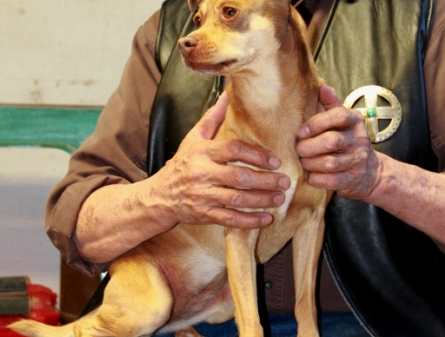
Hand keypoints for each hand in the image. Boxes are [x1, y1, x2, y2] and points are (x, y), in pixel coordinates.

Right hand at [152, 92, 289, 227]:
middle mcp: (202, 174)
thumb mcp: (193, 138)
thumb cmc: (182, 164)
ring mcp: (203, 196)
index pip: (233, 150)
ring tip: (279, 198)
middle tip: (284, 181)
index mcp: (202, 153)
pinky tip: (266, 218)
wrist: (160, 195)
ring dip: (261, 200)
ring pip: (237, 199)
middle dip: (265, 180)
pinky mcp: (204, 214)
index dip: (256, 155)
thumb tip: (227, 96)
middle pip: (239, 177)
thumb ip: (212, 119)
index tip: (275, 161)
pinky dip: (249, 221)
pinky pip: (230, 219)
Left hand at [296, 83, 381, 199]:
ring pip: (329, 163)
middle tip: (299, 149)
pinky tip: (310, 175)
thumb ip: (331, 104)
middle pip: (331, 141)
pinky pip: (330, 181)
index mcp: (355, 121)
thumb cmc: (348, 142)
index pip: (339, 116)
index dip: (317, 123)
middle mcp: (358, 140)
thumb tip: (321, 85)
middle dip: (309, 146)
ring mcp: (356, 161)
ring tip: (303, 161)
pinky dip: (315, 178)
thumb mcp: (343, 121)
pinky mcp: (351, 180)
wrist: (370, 172)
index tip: (301, 131)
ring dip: (310, 163)